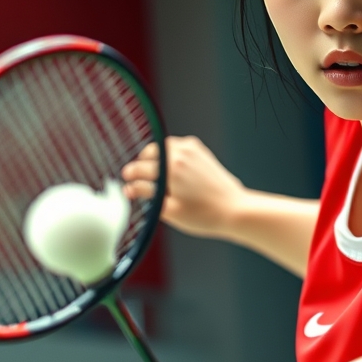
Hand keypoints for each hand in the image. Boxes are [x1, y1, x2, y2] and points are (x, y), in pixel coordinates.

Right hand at [122, 136, 244, 237]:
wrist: (236, 210)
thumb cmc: (204, 215)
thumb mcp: (171, 210)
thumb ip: (148, 196)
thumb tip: (129, 189)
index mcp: (171, 169)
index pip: (141, 169)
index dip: (130, 177)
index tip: (125, 182)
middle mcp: (180, 154)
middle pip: (150, 154)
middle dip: (141, 165)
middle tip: (136, 178)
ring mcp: (192, 149)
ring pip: (162, 147)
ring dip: (154, 158)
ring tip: (152, 173)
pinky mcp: (201, 151)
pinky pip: (176, 146)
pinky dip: (168, 154)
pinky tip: (170, 168)